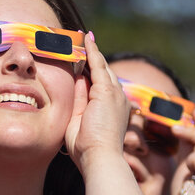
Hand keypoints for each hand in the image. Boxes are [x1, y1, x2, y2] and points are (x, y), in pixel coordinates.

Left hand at [66, 40, 129, 167]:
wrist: (100, 159)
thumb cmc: (88, 149)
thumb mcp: (79, 120)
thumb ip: (79, 100)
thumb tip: (76, 79)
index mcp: (112, 108)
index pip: (100, 83)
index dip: (91, 70)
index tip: (82, 59)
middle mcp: (118, 98)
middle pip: (102, 72)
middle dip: (91, 57)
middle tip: (79, 40)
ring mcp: (115, 94)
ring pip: (101, 66)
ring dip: (90, 51)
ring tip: (80, 36)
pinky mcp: (107, 91)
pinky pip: (98, 65)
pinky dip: (92, 51)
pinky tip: (85, 39)